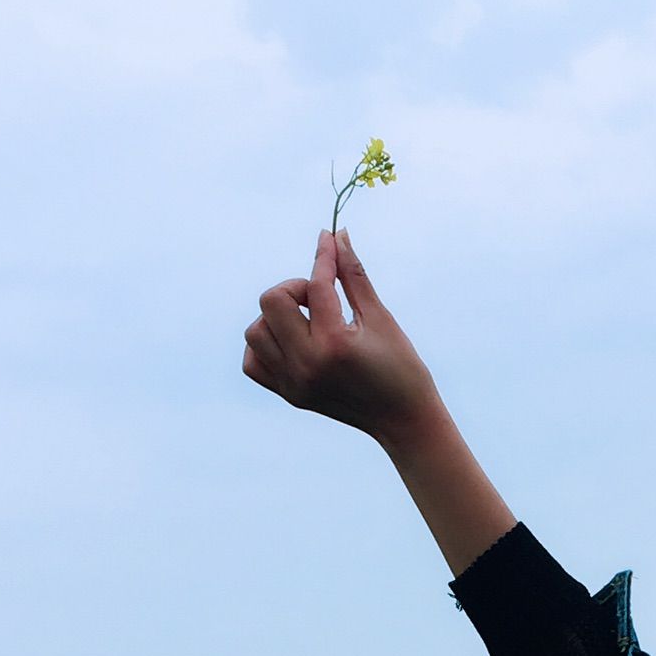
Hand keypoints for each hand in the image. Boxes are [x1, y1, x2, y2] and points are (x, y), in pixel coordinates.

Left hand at [242, 229, 443, 447]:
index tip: (329, 240)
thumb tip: (336, 234)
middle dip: (294, 289)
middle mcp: (307, 365)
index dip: (324, 256)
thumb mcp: (380, 317)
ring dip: (277, 316)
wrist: (403, 421)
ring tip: (307, 322)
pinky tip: (293, 341)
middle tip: (320, 300)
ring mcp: (294, 383)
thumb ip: (353, 275)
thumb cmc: (401, 367)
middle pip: (270, 302)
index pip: (316, 285)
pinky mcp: (289, 394)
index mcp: (334, 345)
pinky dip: (266, 344)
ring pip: (256, 330)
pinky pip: (253, 361)